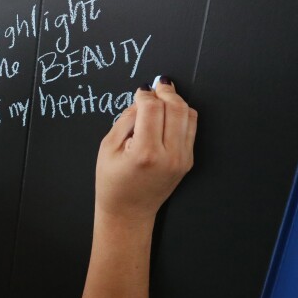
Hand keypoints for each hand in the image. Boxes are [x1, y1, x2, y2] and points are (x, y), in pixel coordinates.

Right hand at [94, 80, 196, 220]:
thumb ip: (126, 119)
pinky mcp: (188, 160)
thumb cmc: (112, 182)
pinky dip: (181, 115)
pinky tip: (168, 113)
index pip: (152, 109)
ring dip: (176, 101)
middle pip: (176, 108)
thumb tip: (142, 99)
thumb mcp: (107, 147)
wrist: (128, 211)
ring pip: (188, 115)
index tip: (140, 90)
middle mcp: (169, 155)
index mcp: (145, 152)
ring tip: (162, 96)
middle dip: (165, 92)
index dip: (146, 94)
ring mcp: (182, 158)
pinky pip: (190, 128)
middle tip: (156, 85)